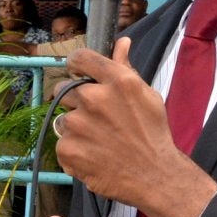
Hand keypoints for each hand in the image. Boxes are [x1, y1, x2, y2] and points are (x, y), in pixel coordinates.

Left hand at [57, 41, 216, 216]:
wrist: (154, 174)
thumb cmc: (152, 133)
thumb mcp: (146, 95)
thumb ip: (126, 67)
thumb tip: (122, 42)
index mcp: (116, 81)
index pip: (80, 58)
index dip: (77, 65)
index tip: (79, 72)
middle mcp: (94, 98)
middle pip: (64, 89)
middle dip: (74, 100)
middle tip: (94, 116)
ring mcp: (78, 124)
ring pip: (63, 118)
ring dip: (75, 126)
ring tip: (98, 139)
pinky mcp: (67, 148)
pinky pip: (62, 142)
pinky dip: (74, 149)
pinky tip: (93, 154)